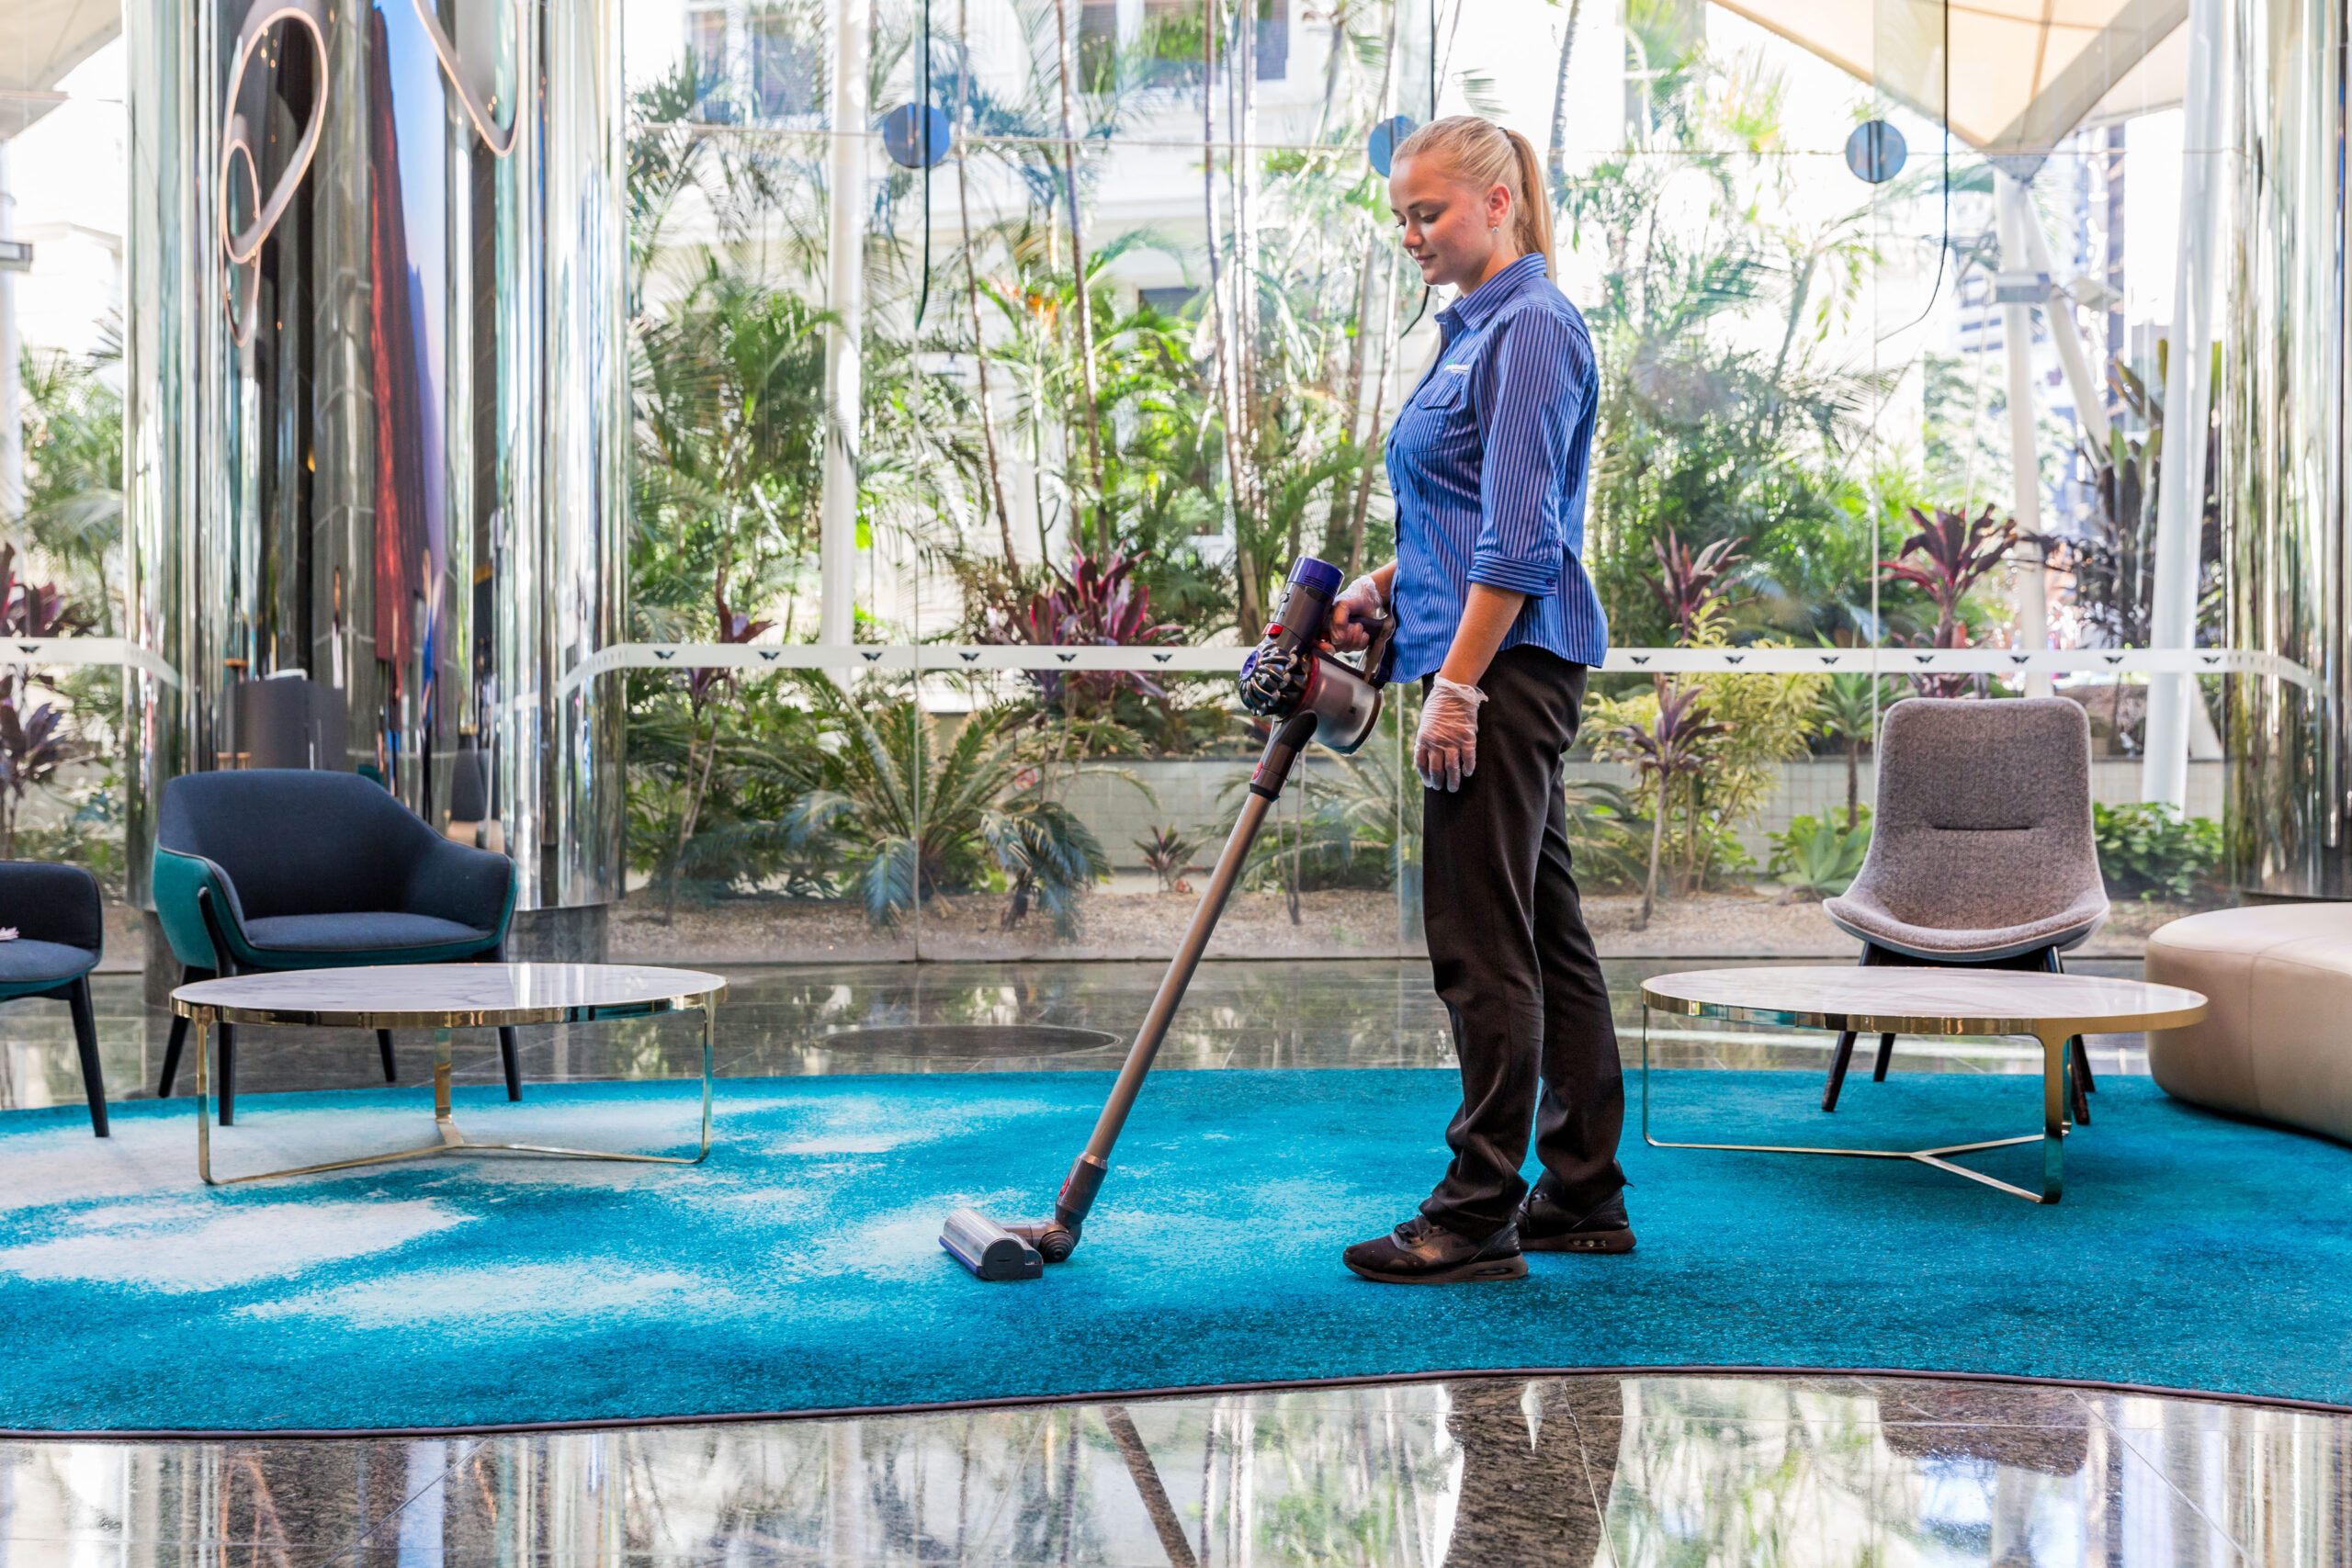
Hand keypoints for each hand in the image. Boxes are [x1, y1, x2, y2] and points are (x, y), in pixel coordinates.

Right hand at [1325, 574, 1386, 651]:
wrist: (1367, 599)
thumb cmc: (1352, 599)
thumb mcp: (1343, 606)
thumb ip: (1338, 620)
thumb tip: (1340, 637)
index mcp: (1322, 625)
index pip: (1315, 642)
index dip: (1320, 647)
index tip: (1329, 646)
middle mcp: (1331, 635)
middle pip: (1336, 646)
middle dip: (1346, 634)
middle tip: (1350, 622)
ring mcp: (1343, 641)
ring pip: (1348, 648)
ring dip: (1356, 634)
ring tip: (1357, 623)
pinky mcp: (1355, 643)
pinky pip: (1359, 648)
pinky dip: (1364, 638)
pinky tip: (1363, 630)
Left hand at [1415, 676, 1486, 791]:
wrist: (1453, 690)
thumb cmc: (1438, 704)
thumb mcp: (1426, 721)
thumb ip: (1426, 738)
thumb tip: (1427, 754)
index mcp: (1423, 738)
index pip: (1421, 763)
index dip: (1424, 776)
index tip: (1428, 783)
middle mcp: (1436, 742)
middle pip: (1436, 770)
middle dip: (1438, 782)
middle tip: (1441, 788)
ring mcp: (1452, 741)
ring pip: (1452, 768)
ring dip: (1453, 781)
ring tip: (1454, 788)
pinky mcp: (1467, 738)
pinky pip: (1468, 758)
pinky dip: (1468, 768)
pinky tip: (1469, 773)